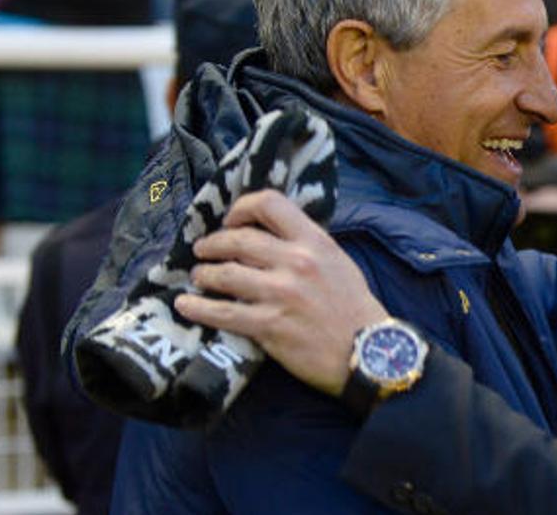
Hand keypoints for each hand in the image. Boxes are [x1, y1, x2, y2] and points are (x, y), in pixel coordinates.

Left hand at [174, 190, 390, 395]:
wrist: (370, 352)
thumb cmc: (354, 308)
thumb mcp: (338, 262)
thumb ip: (306, 245)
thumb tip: (270, 236)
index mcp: (315, 242)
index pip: (269, 203)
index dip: (241, 208)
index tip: (231, 221)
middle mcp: (297, 262)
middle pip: (239, 239)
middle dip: (213, 244)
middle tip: (203, 250)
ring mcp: (281, 294)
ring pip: (225, 274)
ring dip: (204, 274)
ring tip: (199, 277)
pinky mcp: (269, 325)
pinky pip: (223, 312)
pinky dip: (198, 308)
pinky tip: (185, 305)